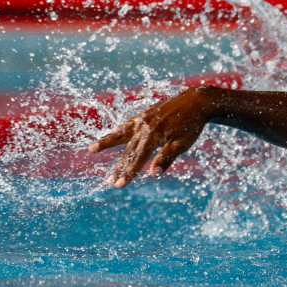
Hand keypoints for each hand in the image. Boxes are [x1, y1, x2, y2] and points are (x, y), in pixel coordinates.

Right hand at [88, 86, 219, 186]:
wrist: (196, 101)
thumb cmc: (191, 125)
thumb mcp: (182, 144)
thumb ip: (166, 158)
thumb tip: (153, 174)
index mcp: (152, 135)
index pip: (137, 159)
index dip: (128, 173)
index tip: (119, 185)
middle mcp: (143, 127)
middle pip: (128, 151)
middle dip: (119, 168)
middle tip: (108, 182)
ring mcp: (143, 119)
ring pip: (122, 135)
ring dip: (107, 143)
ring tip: (91, 150)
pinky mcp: (146, 114)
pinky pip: (129, 124)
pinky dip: (119, 130)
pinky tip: (112, 132)